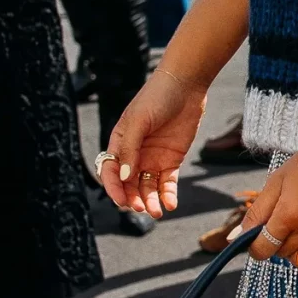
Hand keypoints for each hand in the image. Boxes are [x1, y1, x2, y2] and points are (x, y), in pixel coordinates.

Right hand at [100, 67, 205, 217]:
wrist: (186, 86)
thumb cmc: (156, 98)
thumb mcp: (139, 121)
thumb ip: (130, 149)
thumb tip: (124, 177)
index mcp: (120, 142)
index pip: (111, 171)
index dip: (114, 188)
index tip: (122, 202)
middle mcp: (134, 154)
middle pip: (129, 184)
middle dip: (133, 198)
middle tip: (141, 209)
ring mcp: (153, 158)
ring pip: (147, 187)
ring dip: (150, 201)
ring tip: (157, 212)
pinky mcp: (171, 160)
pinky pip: (167, 183)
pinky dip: (168, 195)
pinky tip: (170, 204)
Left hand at [244, 115, 297, 278]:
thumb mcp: (277, 180)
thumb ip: (257, 211)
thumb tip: (236, 237)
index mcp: (289, 213)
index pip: (263, 249)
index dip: (256, 247)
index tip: (259, 240)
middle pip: (282, 254)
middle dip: (278, 243)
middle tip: (286, 223)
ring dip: (297, 250)